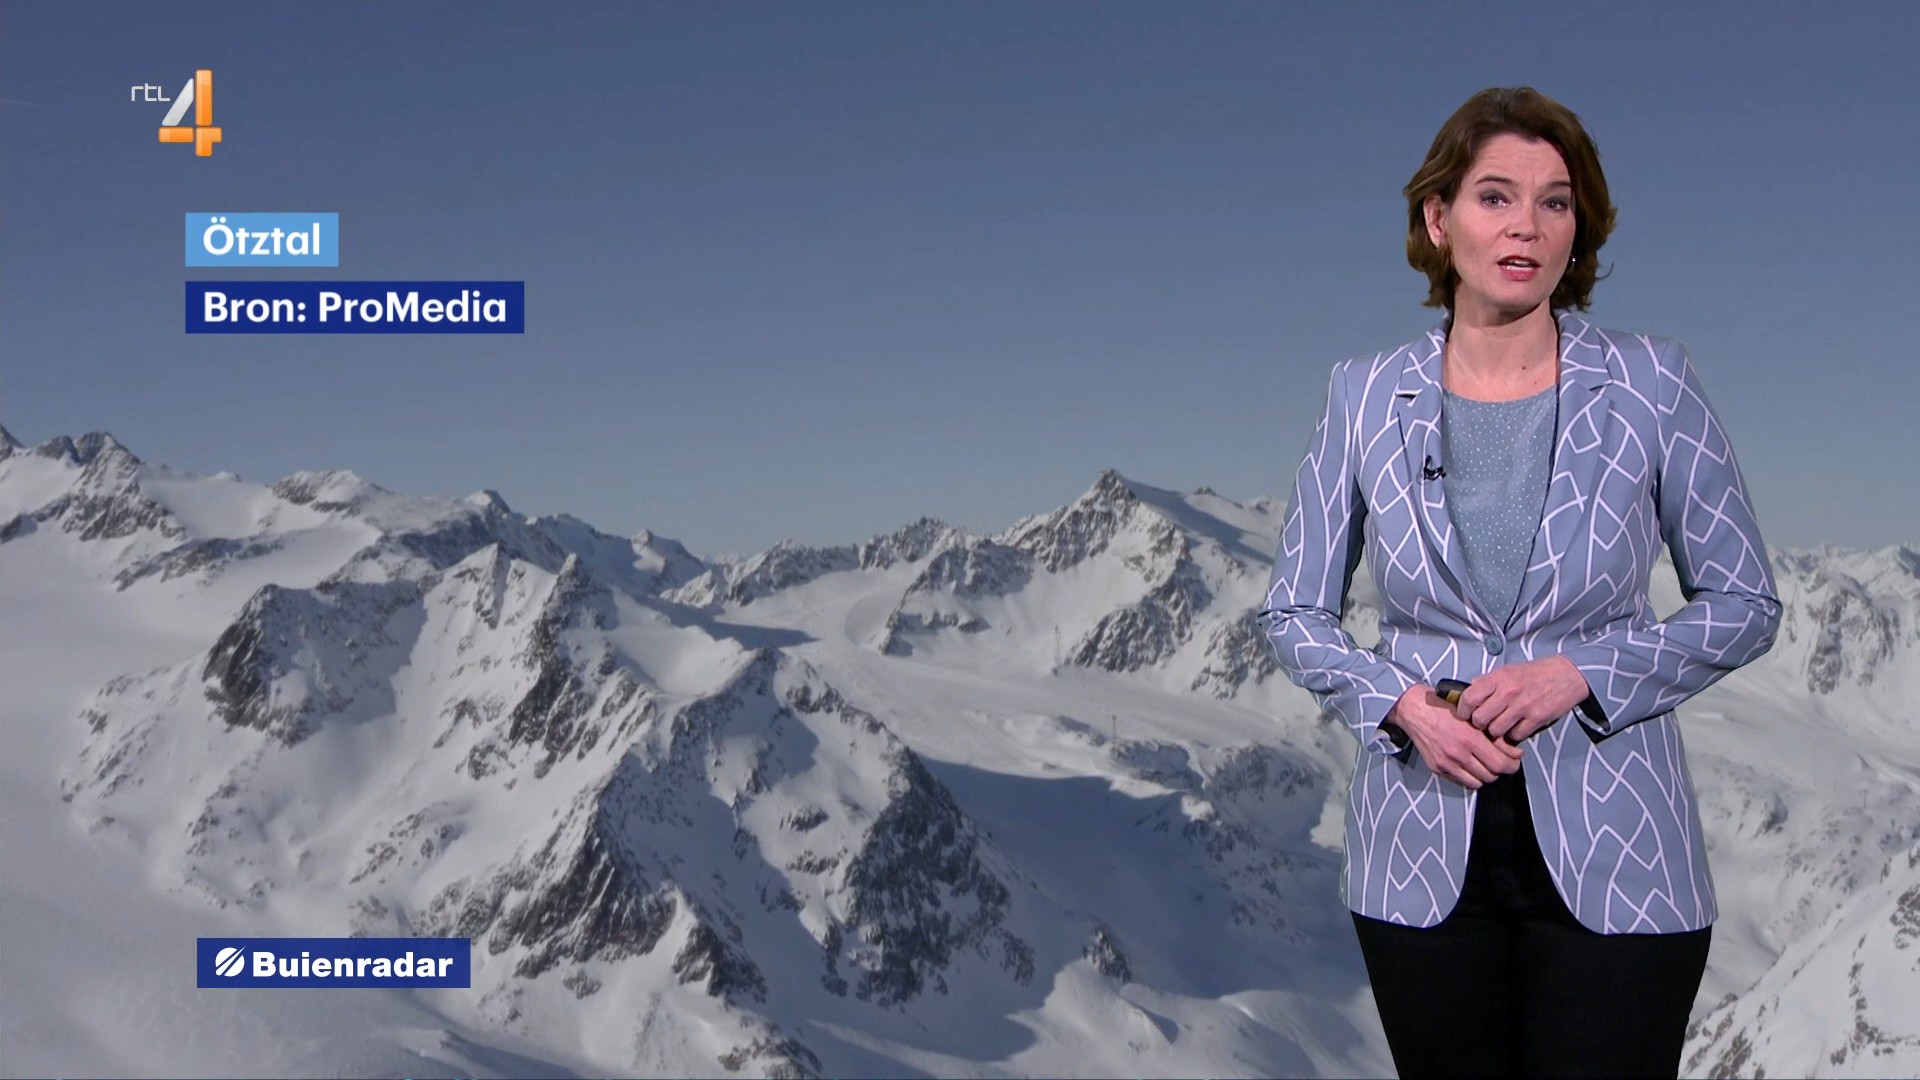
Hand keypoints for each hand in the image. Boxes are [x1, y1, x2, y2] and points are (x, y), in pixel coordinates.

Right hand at [1388, 684, 1522, 788]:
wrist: (1416, 711)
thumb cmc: (1444, 710)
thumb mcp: (1473, 718)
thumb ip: (1493, 736)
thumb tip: (1513, 751)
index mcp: (1470, 738)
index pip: (1500, 763)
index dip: (1512, 765)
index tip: (1515, 760)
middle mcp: (1459, 754)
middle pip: (1491, 775)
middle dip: (1500, 770)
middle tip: (1503, 762)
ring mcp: (1447, 764)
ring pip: (1478, 782)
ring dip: (1486, 775)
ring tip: (1486, 765)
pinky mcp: (1438, 768)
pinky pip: (1462, 782)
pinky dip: (1471, 778)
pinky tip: (1471, 767)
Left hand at [1452, 655, 1591, 742]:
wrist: (1565, 675)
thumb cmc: (1532, 674)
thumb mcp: (1506, 671)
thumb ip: (1486, 683)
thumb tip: (1465, 694)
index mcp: (1497, 678)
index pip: (1469, 698)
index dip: (1463, 710)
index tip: (1465, 714)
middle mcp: (1508, 692)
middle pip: (1480, 719)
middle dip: (1479, 724)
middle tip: (1485, 722)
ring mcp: (1523, 706)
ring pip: (1496, 730)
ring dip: (1497, 731)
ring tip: (1502, 725)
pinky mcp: (1536, 718)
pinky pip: (1516, 736)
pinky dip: (1514, 735)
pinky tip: (1517, 727)